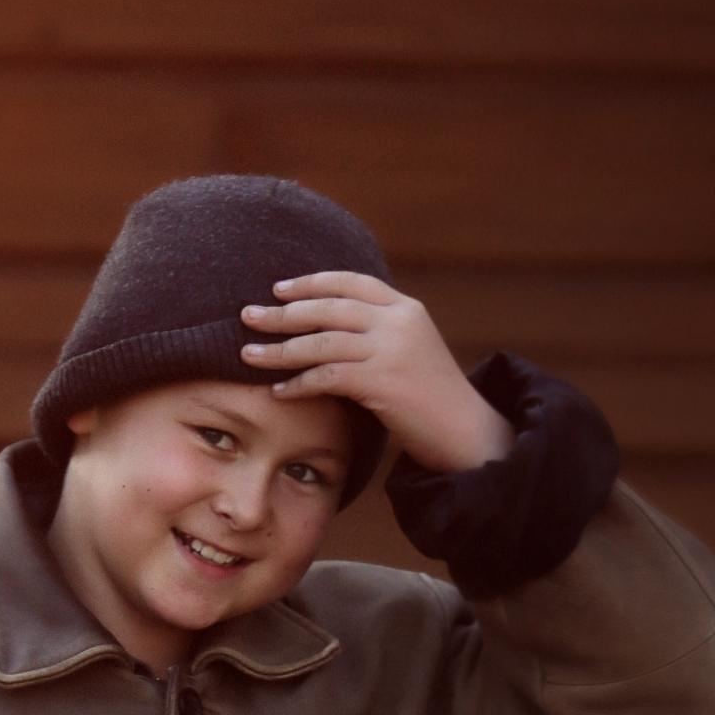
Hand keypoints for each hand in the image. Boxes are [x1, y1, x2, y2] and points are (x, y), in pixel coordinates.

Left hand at [240, 273, 514, 475]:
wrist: (466, 431)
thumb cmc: (433, 399)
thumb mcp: (411, 352)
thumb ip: (379, 334)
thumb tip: (334, 332)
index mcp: (405, 308)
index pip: (350, 282)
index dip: (311, 283)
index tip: (278, 289)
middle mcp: (398, 322)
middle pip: (328, 308)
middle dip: (283, 312)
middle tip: (248, 316)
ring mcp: (391, 350)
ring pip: (321, 342)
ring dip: (280, 349)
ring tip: (249, 354)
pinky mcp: (383, 382)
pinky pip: (327, 377)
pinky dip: (299, 384)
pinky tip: (278, 391)